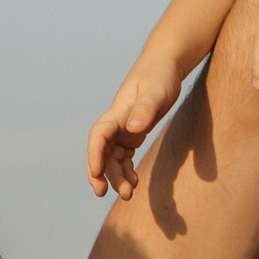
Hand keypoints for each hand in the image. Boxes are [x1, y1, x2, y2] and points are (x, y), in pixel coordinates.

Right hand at [86, 53, 184, 198]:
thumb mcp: (156, 91)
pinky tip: (134, 181)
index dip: (94, 154)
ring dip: (116, 176)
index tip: (95, 173)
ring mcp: (123, 129)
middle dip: (100, 173)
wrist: (164, 65)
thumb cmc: (160, 76)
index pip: (98, 135)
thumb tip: (133, 128)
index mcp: (118, 112)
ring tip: (128, 193)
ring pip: (112, 157)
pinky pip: (123, 156)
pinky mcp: (132, 133)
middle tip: (103, 193)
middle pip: (101, 151)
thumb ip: (145, 109)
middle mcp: (116, 123)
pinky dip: (126, 170)